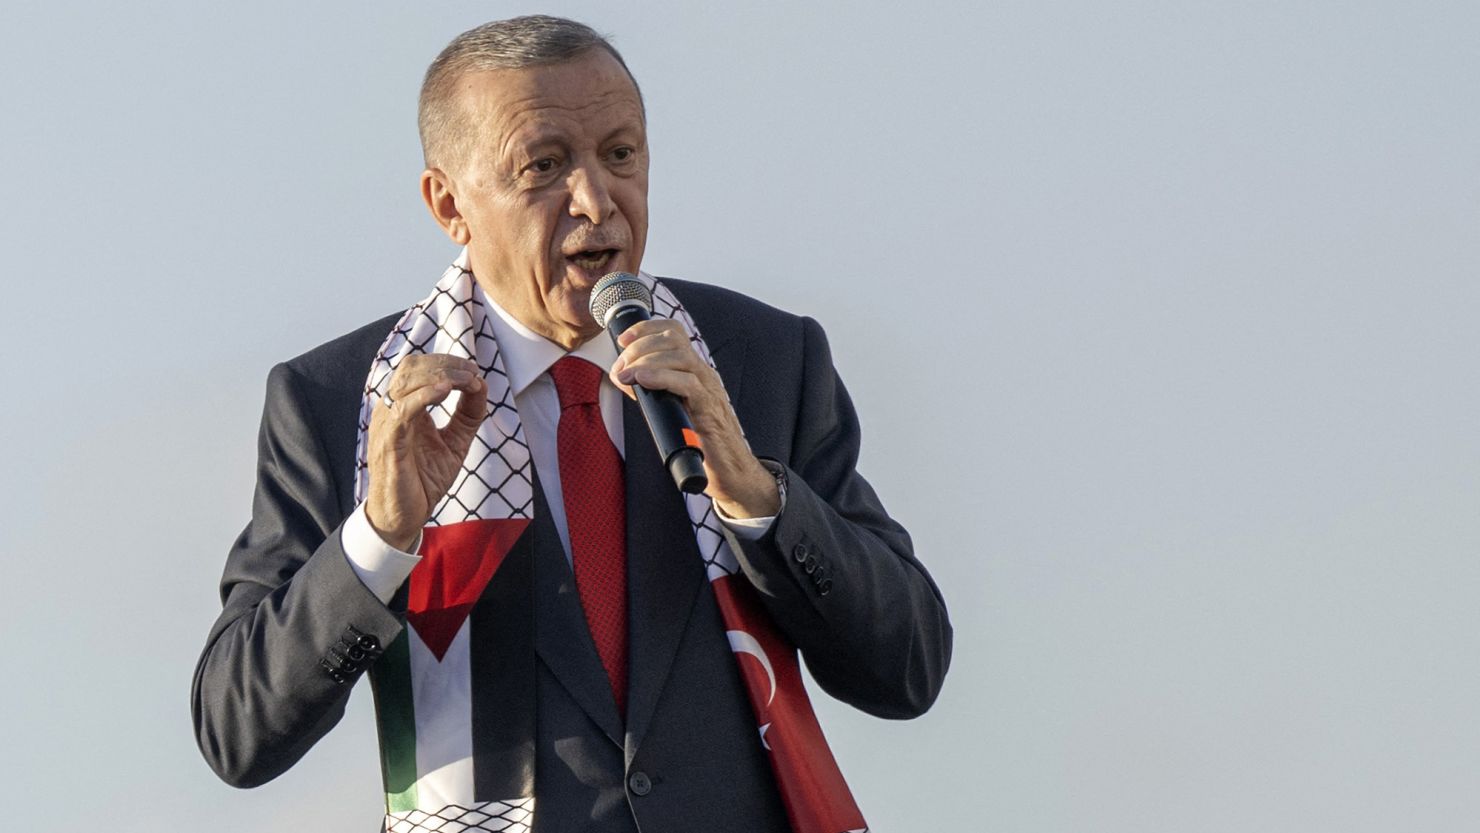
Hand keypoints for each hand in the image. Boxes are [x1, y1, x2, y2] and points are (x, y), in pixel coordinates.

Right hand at [365, 355, 486, 549]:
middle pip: (412, 367)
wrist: (405, 515)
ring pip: (406, 382)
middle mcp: (392, 410)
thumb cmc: (424, 479)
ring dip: (439, 375)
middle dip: (445, 364)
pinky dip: (423, 396)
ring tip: (465, 380)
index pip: (420, 368)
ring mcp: (387, 424)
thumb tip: (482, 384)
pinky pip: (401, 410)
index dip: (448, 363)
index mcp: (405, 407)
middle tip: (472, 372)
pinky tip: (444, 392)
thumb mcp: (455, 441)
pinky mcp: (388, 442)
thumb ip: (468, 414)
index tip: (475, 371)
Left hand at [610, 320, 779, 517]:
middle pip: (673, 339)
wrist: (731, 471)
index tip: (622, 340)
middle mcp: (703, 374)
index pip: (674, 332)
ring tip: (626, 376)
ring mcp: (709, 389)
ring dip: (645, 361)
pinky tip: (642, 381)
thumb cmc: (701, 442)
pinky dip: (661, 377)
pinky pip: (688, 383)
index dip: (646, 329)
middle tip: (621, 368)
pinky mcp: (709, 409)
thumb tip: (625, 378)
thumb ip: (652, 391)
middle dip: (640, 347)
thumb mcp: (671, 409)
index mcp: (694, 371)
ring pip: (679, 356)